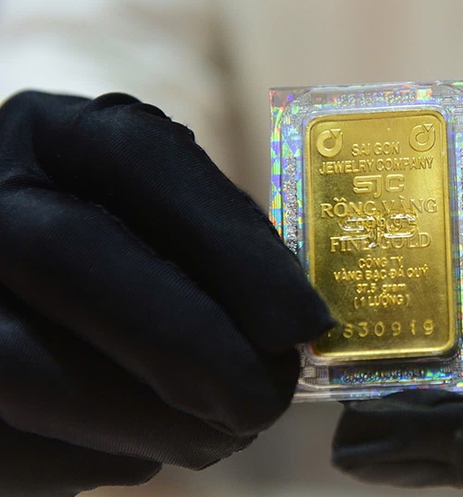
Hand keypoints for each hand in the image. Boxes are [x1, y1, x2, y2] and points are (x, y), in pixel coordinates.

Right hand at [0, 92, 332, 495]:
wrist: (21, 290)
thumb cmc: (117, 252)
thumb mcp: (156, 215)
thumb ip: (216, 243)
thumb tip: (298, 328)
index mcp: (49, 133)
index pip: (136, 154)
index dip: (230, 244)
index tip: (304, 324)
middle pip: (64, 250)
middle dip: (188, 343)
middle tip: (267, 401)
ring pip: (18, 362)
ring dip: (148, 418)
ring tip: (222, 435)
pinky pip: (5, 442)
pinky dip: (92, 457)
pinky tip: (143, 445)